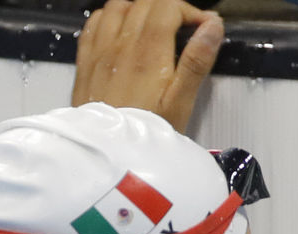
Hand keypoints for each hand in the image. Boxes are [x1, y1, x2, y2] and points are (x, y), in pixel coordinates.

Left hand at [71, 0, 223, 132]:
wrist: (107, 154)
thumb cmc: (143, 134)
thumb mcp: (180, 103)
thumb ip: (197, 61)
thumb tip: (211, 26)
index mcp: (147, 53)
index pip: (168, 6)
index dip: (189, 11)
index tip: (200, 28)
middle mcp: (120, 47)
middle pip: (145, 2)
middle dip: (168, 8)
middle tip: (180, 29)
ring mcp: (99, 53)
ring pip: (118, 6)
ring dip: (138, 8)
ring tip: (152, 26)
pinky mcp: (85, 64)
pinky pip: (93, 24)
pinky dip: (109, 18)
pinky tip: (120, 31)